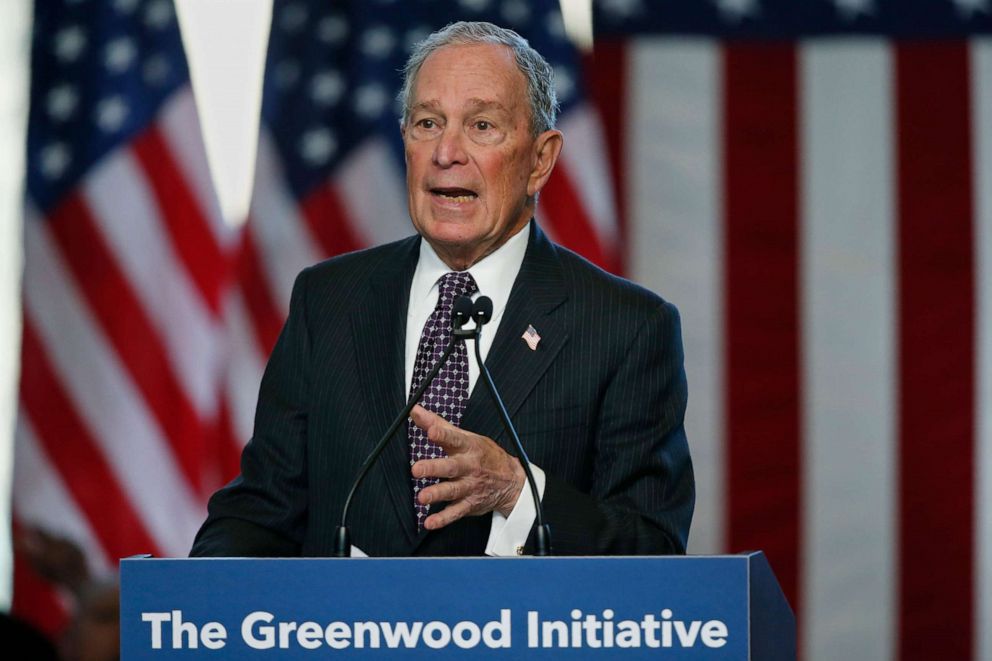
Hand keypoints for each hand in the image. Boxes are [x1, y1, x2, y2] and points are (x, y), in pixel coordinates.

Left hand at [409, 404, 525, 529]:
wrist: (511, 480)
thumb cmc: (484, 455)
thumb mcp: (465, 436)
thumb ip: (438, 424)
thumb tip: (415, 411)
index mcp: (469, 447)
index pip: (455, 439)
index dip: (443, 435)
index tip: (431, 431)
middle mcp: (469, 467)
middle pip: (451, 467)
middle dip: (434, 468)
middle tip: (417, 469)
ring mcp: (470, 486)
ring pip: (453, 490)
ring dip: (437, 494)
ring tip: (422, 497)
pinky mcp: (469, 504)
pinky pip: (455, 513)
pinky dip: (443, 519)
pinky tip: (430, 522)